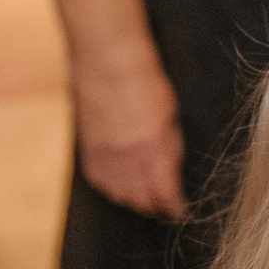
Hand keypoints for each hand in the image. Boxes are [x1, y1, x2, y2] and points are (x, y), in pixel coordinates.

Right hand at [70, 30, 185, 219]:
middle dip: (155, 206)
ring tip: (145, 200)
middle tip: (164, 206)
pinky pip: (99, 180)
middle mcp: (126, 156)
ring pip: (119, 194)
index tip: (180, 210)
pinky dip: (111, 187)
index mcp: (152, 147)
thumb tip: (171, 174)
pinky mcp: (87, 147)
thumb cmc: (144, 79)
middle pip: (140, 198)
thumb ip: (170, 147)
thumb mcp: (170, 115)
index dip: (174, 206)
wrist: (106, 58)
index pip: (164, 192)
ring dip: (133, 200)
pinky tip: (120, 186)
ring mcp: (104, 154)